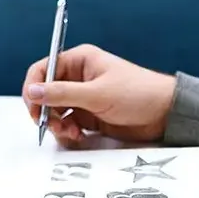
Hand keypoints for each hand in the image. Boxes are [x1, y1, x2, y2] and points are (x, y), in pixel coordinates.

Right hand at [22, 44, 177, 147]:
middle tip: (52, 125)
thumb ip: (63, 93)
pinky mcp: (90, 116)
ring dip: (57, 124)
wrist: (165, 114)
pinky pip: (68, 124)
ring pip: (55, 112)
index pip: (43, 69)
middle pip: (45, 93)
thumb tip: (33, 91)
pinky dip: (68, 132)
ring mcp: (84, 98)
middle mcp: (78, 78)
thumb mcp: (98, 93)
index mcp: (79, 61)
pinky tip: (78, 136)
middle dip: (45, 111)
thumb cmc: (139, 93)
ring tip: (71, 133)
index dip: (34, 87)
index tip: (34, 106)